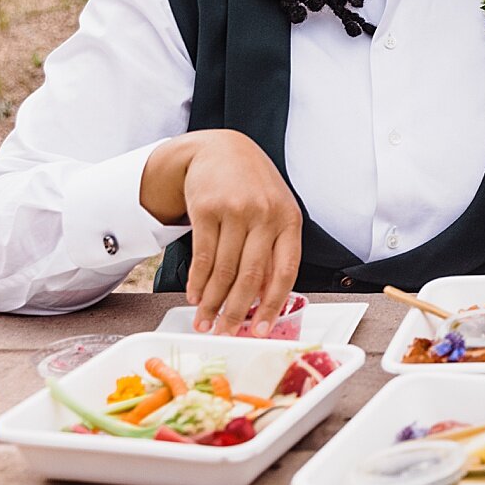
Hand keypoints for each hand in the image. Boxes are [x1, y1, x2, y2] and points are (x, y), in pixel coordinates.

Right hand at [141, 130, 302, 336]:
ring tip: (205, 321)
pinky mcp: (207, 208)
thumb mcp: (275, 211)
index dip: (273, 305)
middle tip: (225, 335)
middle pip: (251, 275)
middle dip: (236, 312)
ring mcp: (236, 210)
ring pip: (224, 269)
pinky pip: (202, 255)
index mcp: (289, 220)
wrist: (222, 149)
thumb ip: (273, 249)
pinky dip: (198, 282)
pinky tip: (195, 296)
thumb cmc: (253, 187)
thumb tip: (264, 300)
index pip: (285, 270)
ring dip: (212, 302)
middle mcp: (266, 214)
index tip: (260, 331)